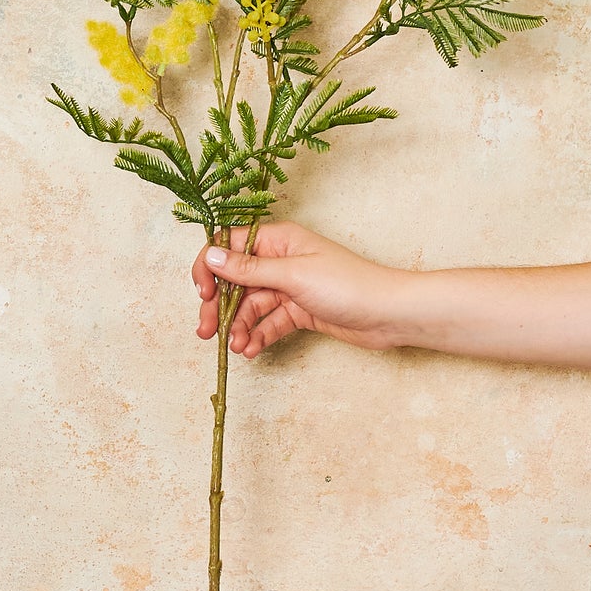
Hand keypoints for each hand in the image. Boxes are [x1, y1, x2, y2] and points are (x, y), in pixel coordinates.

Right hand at [191, 220, 412, 357]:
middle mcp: (280, 261)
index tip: (203, 293)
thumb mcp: (293, 275)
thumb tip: (211, 256)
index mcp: (278, 240)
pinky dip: (258, 335)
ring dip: (238, 326)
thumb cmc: (348, 285)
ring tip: (235, 347)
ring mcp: (289, 287)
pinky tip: (251, 350)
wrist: (388, 315)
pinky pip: (268, 322)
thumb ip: (249, 269)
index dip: (211, 267)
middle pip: (235, 281)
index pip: (229, 246)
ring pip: (250, 306)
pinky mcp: (298, 311)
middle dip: (219, 306)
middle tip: (206, 331)